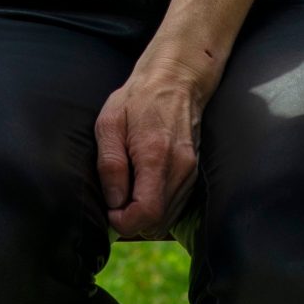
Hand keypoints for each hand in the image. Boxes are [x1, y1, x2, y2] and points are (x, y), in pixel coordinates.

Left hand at [94, 52, 217, 237]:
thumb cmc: (137, 99)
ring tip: (128, 191)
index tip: (110, 210)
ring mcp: (190, 172)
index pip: (147, 213)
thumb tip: (114, 202)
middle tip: (115, 201)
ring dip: (144, 216)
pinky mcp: (193, 174)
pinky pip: (173, 207)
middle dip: (132, 221)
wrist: (175, 80)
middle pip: (157, 223)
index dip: (124, 222)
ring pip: (166, 219)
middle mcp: (179, 169)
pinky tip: (143, 187)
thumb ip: (110, 165)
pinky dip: (156, 207)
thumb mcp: (110, 124)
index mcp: (156, 156)